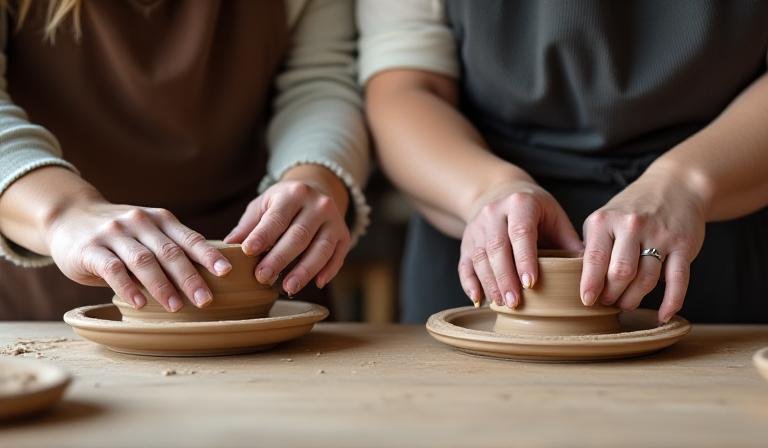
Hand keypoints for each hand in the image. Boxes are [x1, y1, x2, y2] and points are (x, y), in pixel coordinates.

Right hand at [46, 199, 231, 311]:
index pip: (189, 239)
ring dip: (162, 285)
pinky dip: (128, 287)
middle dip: (190, 277)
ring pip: (143, 260)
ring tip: (177, 307)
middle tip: (206, 301)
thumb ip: (170, 249)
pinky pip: (112, 269)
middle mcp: (140, 222)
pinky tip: (139, 303)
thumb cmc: (120, 235)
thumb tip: (208, 277)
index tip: (226, 272)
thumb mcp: (147, 234)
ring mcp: (114, 234)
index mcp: (160, 219)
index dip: (209, 255)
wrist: (69, 216)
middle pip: (170, 252)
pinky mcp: (91, 249)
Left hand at [224, 165, 350, 295]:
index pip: (277, 217)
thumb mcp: (263, 206)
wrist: (317, 191)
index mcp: (294, 193)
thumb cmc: (282, 204)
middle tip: (262, 278)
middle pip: (299, 236)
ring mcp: (334, 220)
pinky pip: (338, 256)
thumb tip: (226, 247)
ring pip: (321, 249)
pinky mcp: (344, 235)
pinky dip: (329, 271)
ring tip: (287, 288)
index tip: (248, 252)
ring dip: (304, 271)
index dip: (263, 235)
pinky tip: (317, 284)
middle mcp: (318, 204)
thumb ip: (247, 227)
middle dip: (280, 258)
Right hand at [459, 180, 583, 307]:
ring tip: (501, 304)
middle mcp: (494, 213)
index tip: (530, 283)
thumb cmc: (535, 210)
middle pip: (496, 247)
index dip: (524, 258)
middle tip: (515, 303)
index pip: (520, 232)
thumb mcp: (554, 217)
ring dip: (489, 283)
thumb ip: (569, 241)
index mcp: (520, 204)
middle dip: (505, 277)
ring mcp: (476, 227)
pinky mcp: (465, 241)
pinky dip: (469, 283)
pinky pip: (464, 264)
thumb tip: (590, 270)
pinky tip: (479, 299)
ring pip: (479, 257)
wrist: (499, 193)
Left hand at [580, 172, 705, 322]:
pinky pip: (678, 280)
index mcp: (605, 220)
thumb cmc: (632, 210)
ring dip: (634, 299)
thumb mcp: (605, 219)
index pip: (594, 259)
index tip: (587, 301)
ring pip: (646, 280)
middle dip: (612, 295)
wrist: (675, 186)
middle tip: (608, 302)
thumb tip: (582, 282)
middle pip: (620, 273)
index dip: (590, 284)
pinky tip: (662, 315)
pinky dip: (671, 302)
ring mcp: (660, 235)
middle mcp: (632, 226)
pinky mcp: (684, 245)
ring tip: (626, 304)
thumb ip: (594, 246)